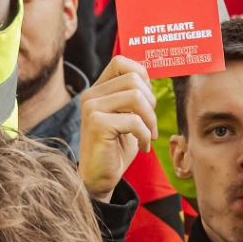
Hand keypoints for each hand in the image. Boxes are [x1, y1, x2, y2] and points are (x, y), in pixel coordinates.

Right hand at [77, 56, 156, 202]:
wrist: (99, 178)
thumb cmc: (116, 148)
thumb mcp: (127, 117)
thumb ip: (133, 96)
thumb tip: (150, 79)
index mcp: (98, 90)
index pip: (121, 62)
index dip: (142, 75)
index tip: (147, 100)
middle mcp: (91, 95)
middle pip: (133, 79)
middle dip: (151, 102)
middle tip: (150, 124)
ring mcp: (91, 108)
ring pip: (136, 97)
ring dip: (150, 119)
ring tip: (149, 135)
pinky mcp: (96, 124)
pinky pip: (133, 120)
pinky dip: (145, 135)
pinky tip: (142, 147)